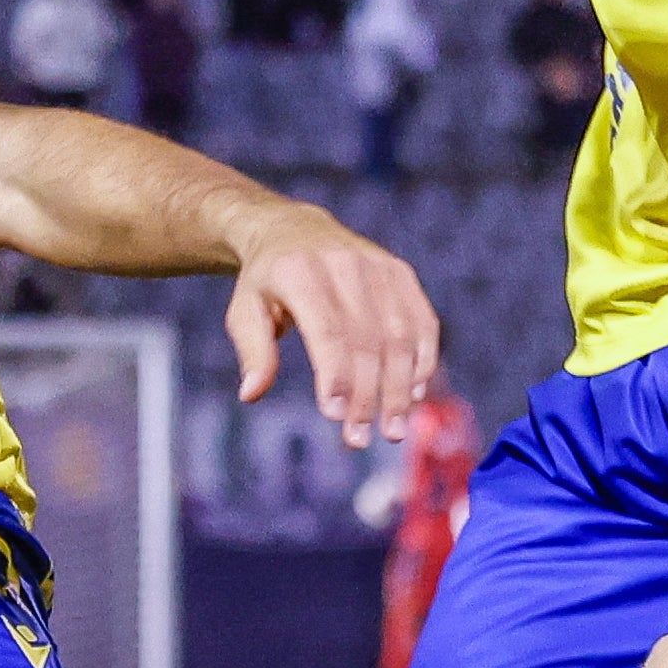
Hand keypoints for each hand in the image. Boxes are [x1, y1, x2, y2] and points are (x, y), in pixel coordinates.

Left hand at [218, 207, 437, 442]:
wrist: (294, 229)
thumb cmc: (266, 282)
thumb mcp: (244, 310)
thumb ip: (253, 351)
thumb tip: (251, 394)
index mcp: (300, 272)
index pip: (327, 331)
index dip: (336, 376)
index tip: (336, 416)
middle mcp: (344, 264)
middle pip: (366, 340)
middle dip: (368, 395)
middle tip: (360, 438)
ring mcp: (378, 266)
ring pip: (400, 335)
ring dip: (400, 388)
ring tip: (392, 430)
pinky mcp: (401, 273)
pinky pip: (422, 321)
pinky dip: (423, 360)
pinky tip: (415, 395)